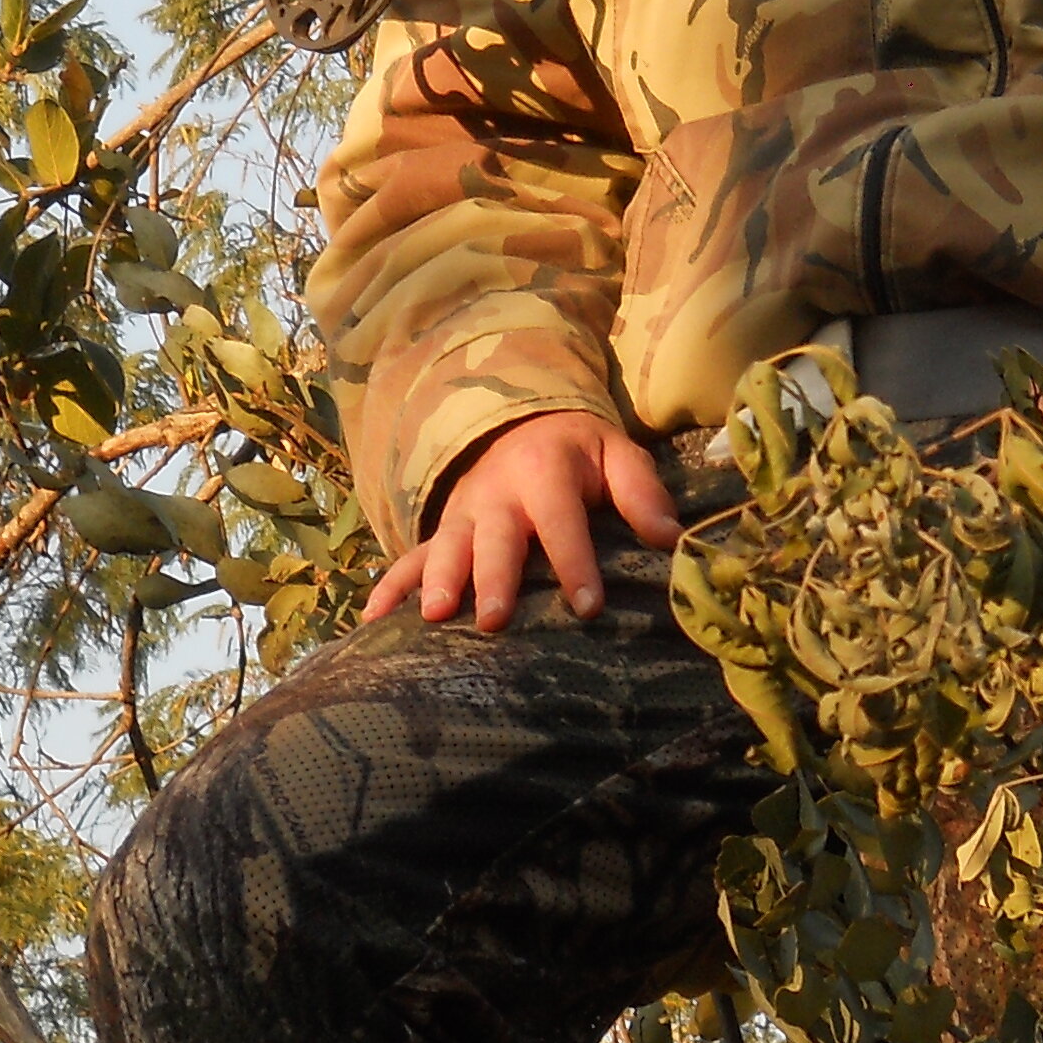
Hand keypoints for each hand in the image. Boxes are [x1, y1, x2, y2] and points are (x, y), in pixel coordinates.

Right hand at [362, 406, 683, 631]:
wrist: (520, 420)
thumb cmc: (578, 452)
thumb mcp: (617, 454)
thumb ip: (641, 493)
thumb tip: (670, 536)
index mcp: (546, 472)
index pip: (562, 521)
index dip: (575, 562)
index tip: (588, 606)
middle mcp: (498, 493)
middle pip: (495, 539)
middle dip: (493, 578)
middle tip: (494, 619)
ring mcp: (464, 514)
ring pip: (447, 548)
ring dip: (439, 581)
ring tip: (435, 617)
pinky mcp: (443, 531)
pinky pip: (410, 559)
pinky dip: (389, 588)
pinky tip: (372, 621)